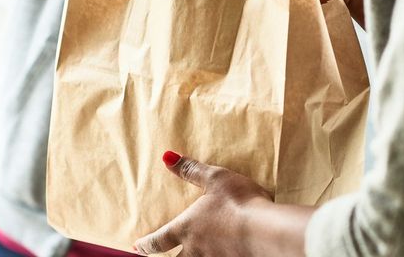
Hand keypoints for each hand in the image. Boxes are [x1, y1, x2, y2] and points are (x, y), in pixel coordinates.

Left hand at [134, 151, 313, 256]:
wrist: (266, 231)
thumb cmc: (238, 202)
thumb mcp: (215, 179)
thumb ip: (191, 170)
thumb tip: (167, 156)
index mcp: (186, 228)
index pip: (158, 240)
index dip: (146, 244)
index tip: (137, 247)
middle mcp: (197, 249)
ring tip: (196, 256)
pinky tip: (225, 256)